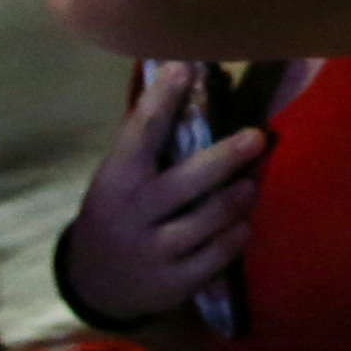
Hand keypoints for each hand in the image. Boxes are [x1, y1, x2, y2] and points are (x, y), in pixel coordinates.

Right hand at [66, 61, 262, 327]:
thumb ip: (150, 145)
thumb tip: (192, 80)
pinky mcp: (172, 283)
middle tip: (256, 137)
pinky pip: (215, 257)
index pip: (140, 133)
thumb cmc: (119, 213)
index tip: (187, 66)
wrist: (95, 284)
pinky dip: (234, 237)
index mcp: (116, 179)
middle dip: (224, 158)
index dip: (163, 99)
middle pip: (185, 182)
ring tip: (252, 185)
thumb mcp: (121, 179)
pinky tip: (242, 225)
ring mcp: (151, 251)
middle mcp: (132, 214)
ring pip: (206, 221)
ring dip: (236, 200)